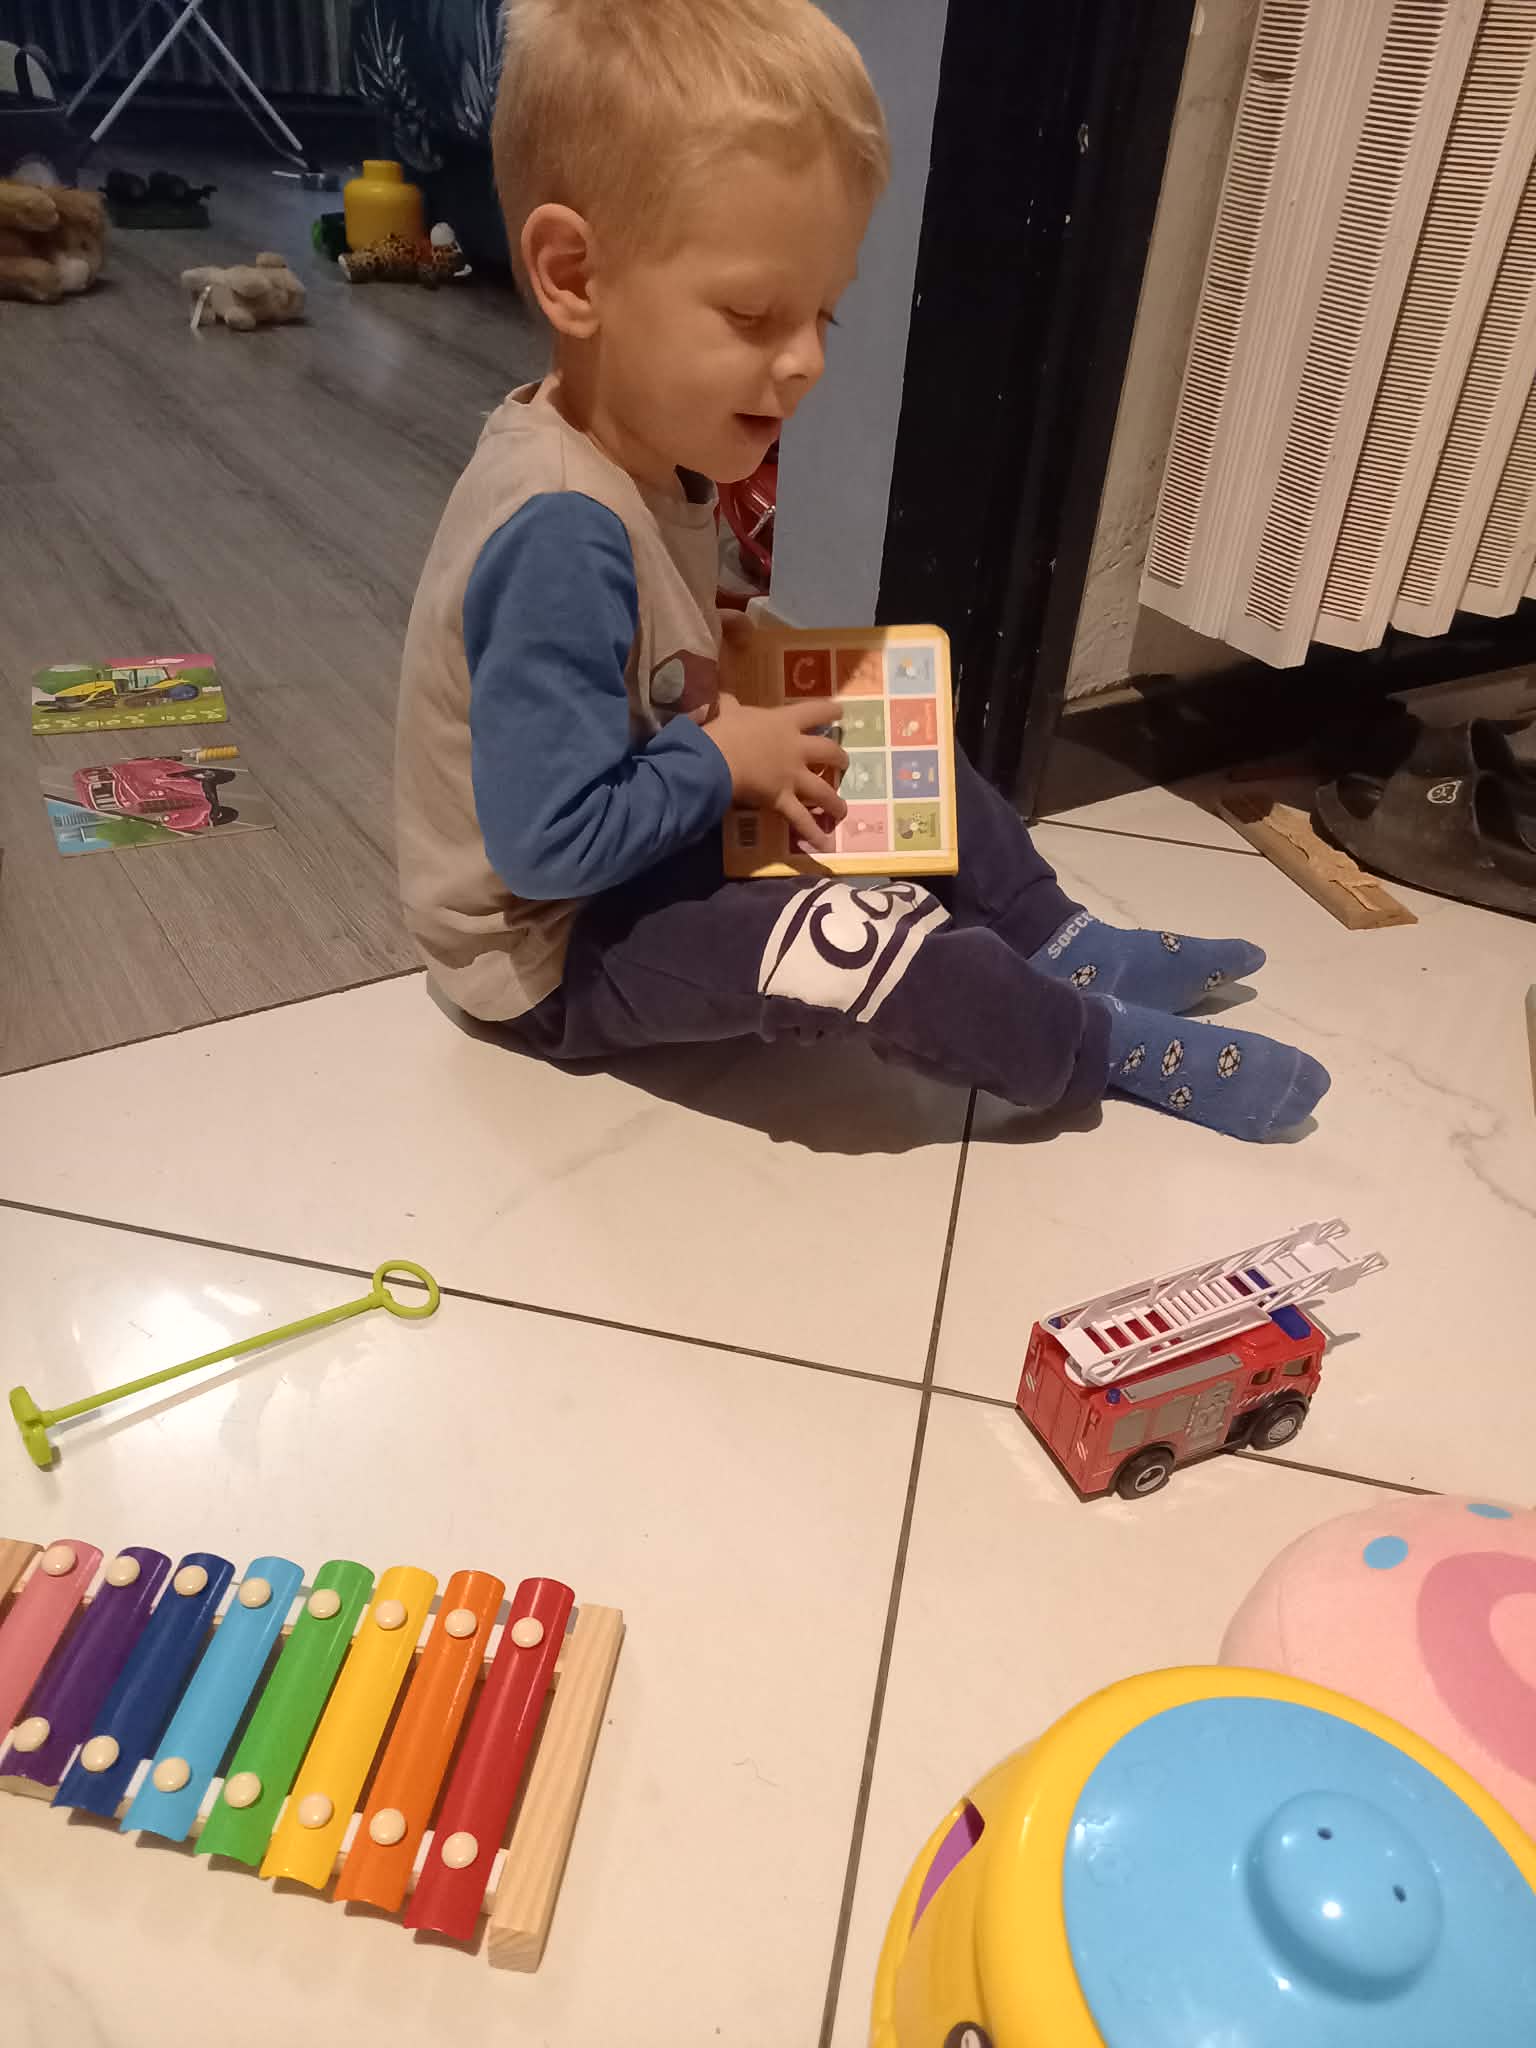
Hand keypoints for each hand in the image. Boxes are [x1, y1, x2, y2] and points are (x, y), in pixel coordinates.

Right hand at [705, 689, 848, 851]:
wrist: (716, 758)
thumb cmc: (723, 731)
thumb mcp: (727, 709)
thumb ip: (730, 704)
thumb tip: (725, 698)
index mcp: (784, 722)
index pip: (815, 711)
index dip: (830, 711)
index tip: (839, 713)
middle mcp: (796, 749)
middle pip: (828, 752)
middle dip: (839, 758)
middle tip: (843, 762)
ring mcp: (793, 776)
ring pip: (822, 790)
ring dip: (835, 801)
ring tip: (841, 811)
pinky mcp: (782, 799)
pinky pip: (800, 820)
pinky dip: (812, 833)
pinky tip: (825, 844)